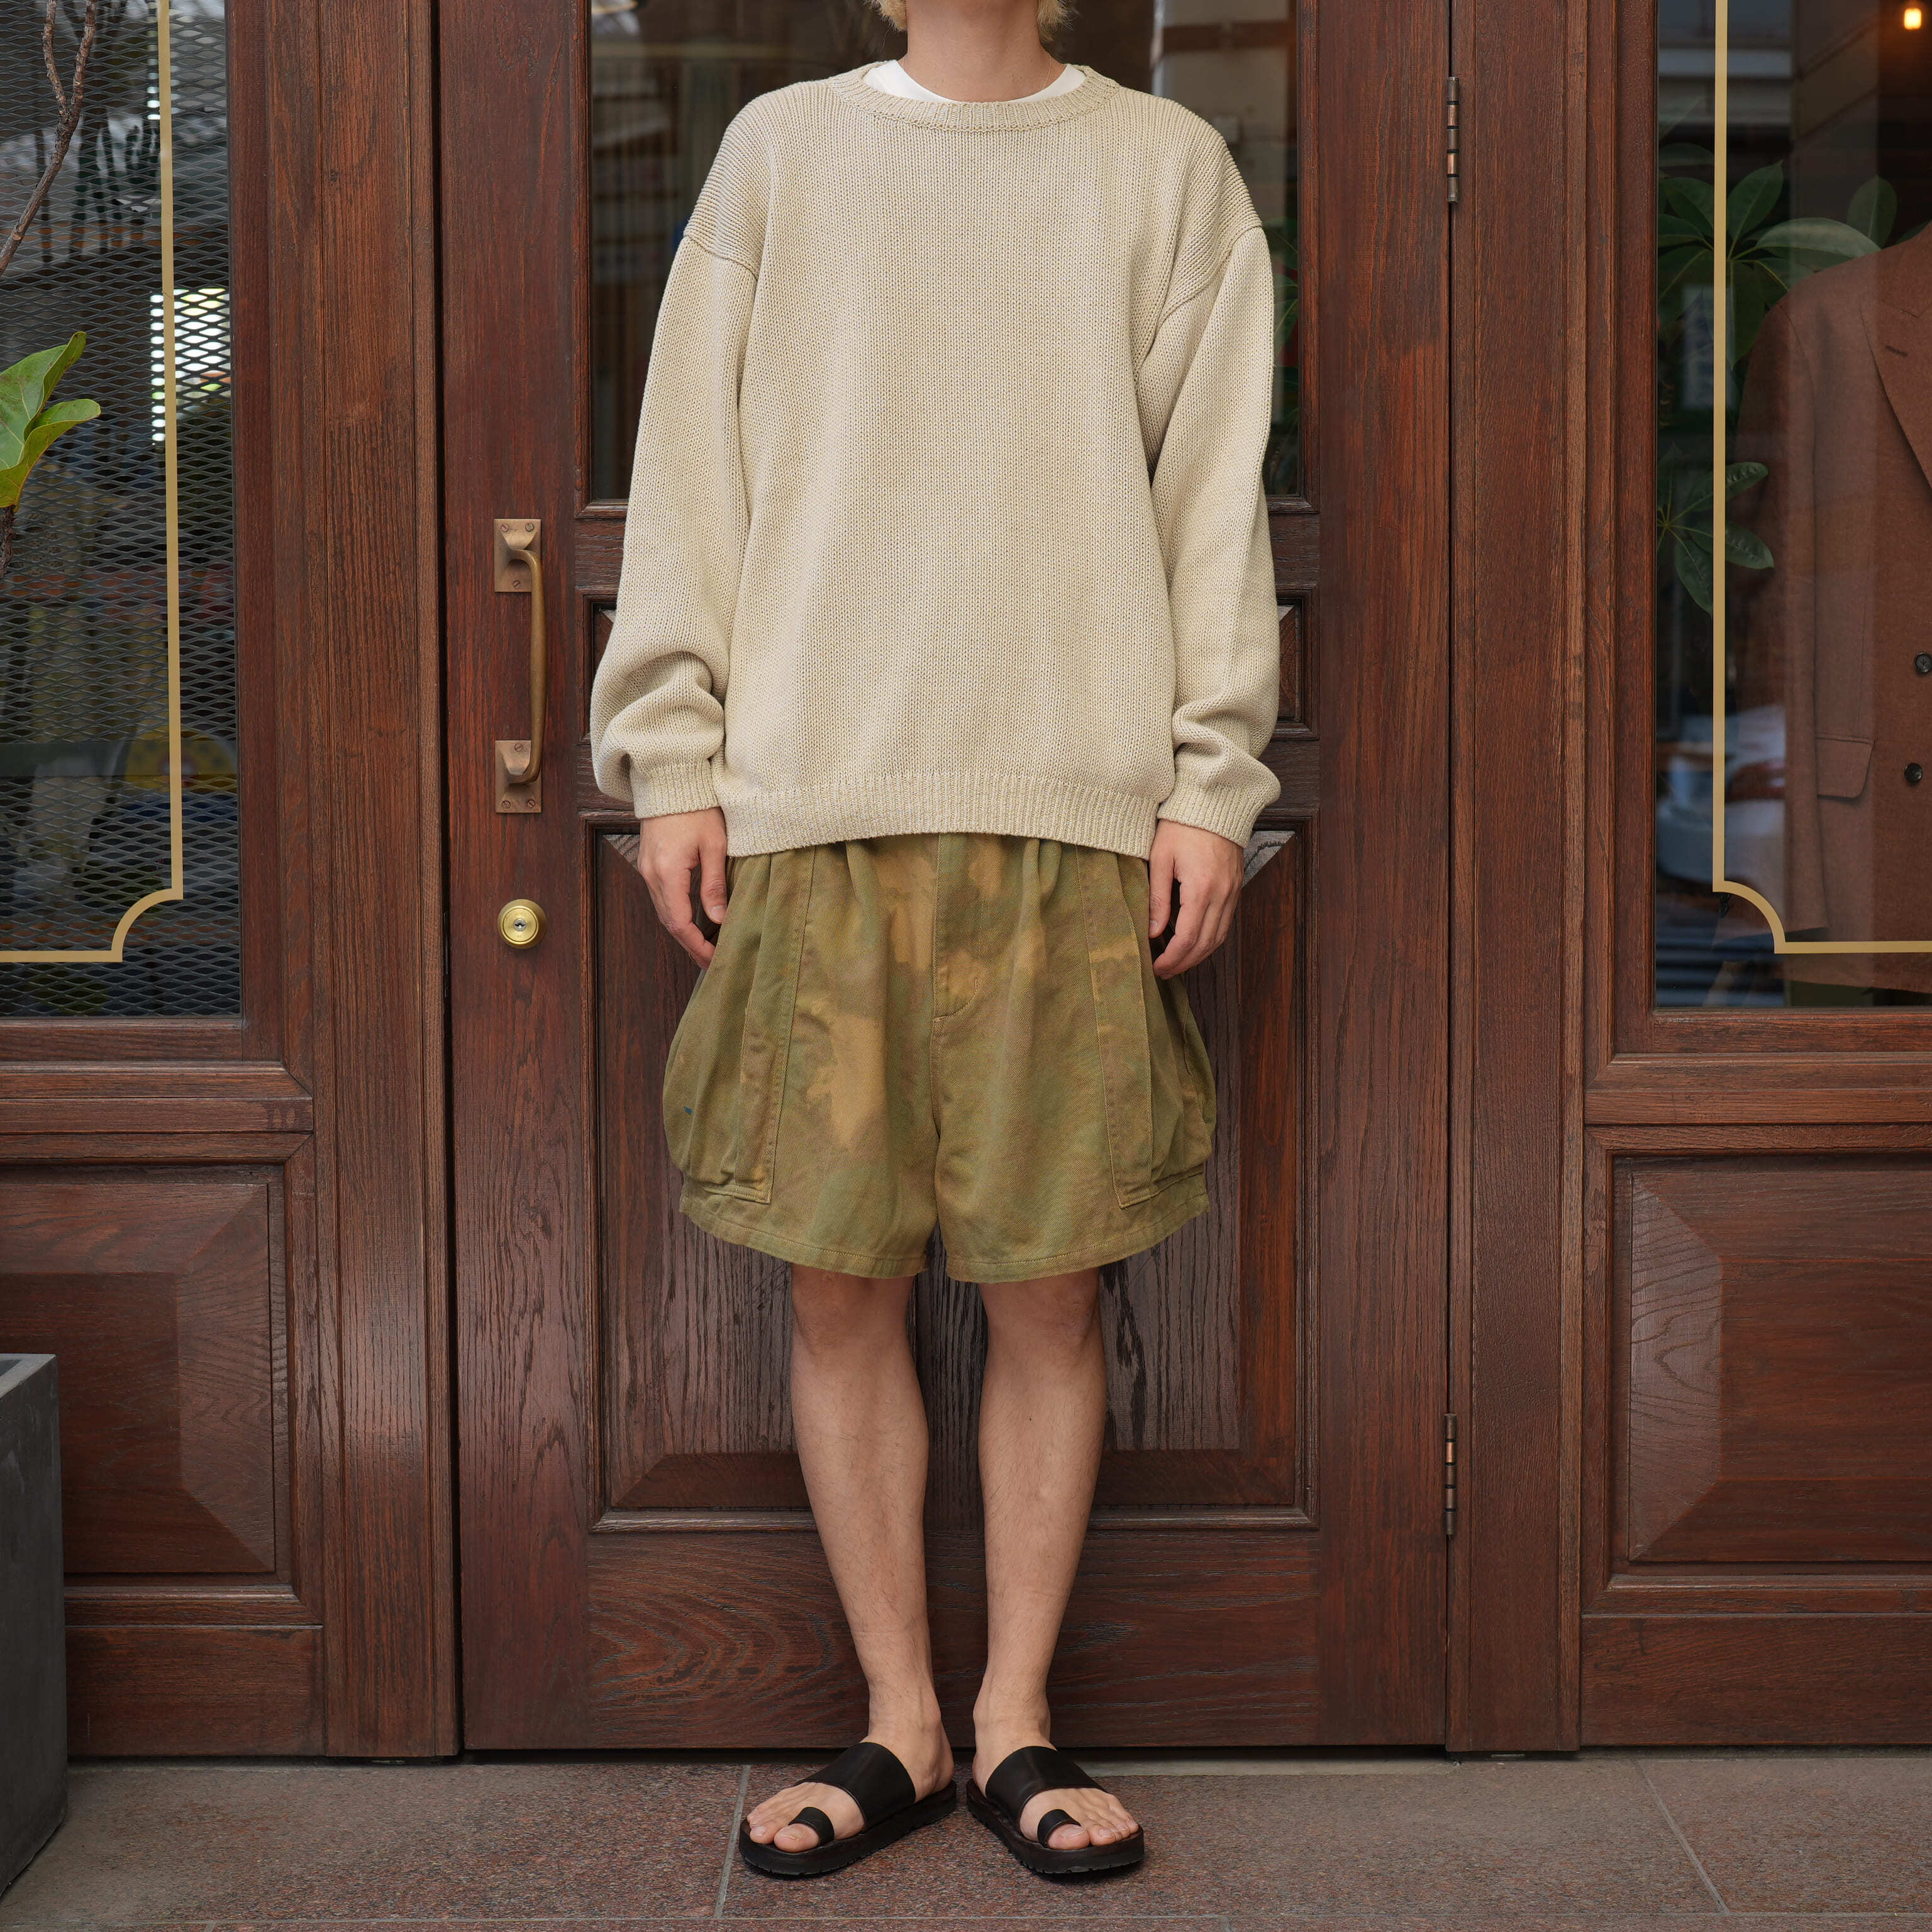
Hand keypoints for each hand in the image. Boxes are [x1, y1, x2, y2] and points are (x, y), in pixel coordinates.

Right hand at [637, 807, 727, 965]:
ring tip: (705, 948)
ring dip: (683, 933)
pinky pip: (661, 899)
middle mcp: (652, 875)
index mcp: (668, 873)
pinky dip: (676, 915)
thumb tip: (719, 920)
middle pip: (669, 923)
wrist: (670, 780)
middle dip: (691, 946)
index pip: (681, 924)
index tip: (716, 960)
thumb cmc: (697, 807)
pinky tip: (692, 922)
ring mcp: (647, 870)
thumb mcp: (714, 845)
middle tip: (713, 963)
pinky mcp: (649, 864)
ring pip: (664, 913)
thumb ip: (715, 884)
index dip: (698, 946)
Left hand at [1147, 819, 1242, 977]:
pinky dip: (1210, 939)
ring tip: (1177, 963)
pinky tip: (1194, 943)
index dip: (1171, 959)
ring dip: (1198, 956)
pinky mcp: (1236, 888)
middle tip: (1163, 972)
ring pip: (1218, 937)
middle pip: (1205, 944)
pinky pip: (1225, 923)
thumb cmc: (1181, 825)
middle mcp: (1222, 895)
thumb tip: (1152, 932)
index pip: (1186, 938)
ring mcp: (1233, 892)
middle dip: (1183, 963)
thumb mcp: (1160, 858)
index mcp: (1200, 889)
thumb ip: (1157, 898)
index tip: (1156, 968)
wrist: (1215, 802)